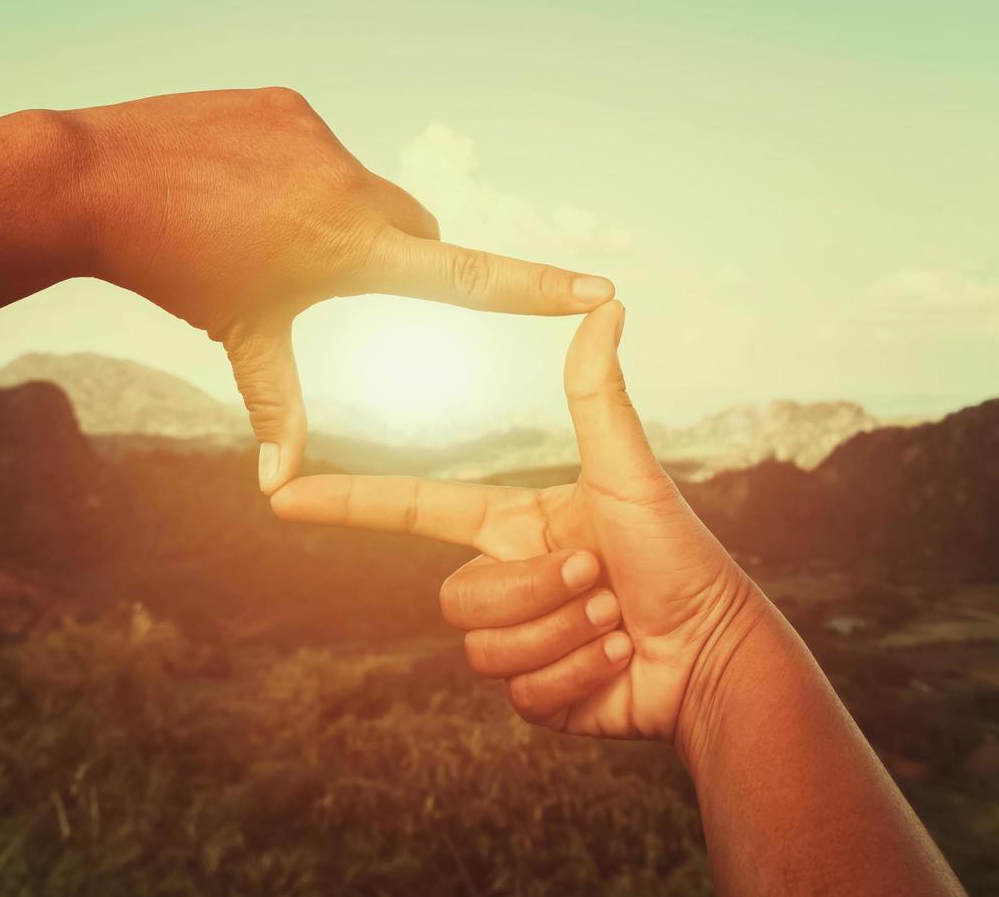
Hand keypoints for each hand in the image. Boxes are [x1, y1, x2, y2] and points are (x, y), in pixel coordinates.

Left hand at [63, 88, 615, 491]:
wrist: (95, 180)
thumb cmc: (177, 271)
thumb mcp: (240, 340)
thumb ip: (277, 407)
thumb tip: (280, 488)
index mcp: (352, 250)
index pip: (464, 277)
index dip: (536, 289)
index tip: (598, 289)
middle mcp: (352, 188)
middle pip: (412, 229)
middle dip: (396, 256)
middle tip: (329, 275)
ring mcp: (321, 138)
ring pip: (362, 188)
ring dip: (335, 214)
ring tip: (259, 229)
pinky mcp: (291, 105)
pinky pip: (320, 148)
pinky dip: (299, 174)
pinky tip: (239, 187)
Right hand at [269, 301, 764, 748]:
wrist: (715, 654)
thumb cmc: (681, 556)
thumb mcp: (630, 472)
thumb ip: (598, 393)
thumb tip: (606, 304)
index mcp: (515, 525)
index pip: (414, 509)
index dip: (349, 502)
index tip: (283, 493)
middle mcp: (510, 579)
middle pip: (457, 598)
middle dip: (535, 592)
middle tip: (601, 578)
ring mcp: (520, 642)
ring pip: (483, 650)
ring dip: (562, 635)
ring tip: (615, 618)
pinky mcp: (538, 696)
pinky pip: (518, 695)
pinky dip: (577, 679)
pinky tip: (618, 663)